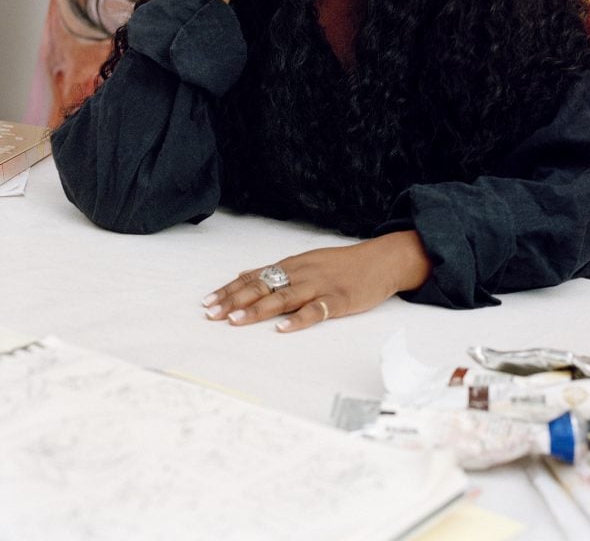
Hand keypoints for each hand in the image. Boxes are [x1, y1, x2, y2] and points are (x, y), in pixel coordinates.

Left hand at [202, 231, 431, 331]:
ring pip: (284, 297)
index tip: (208, 303)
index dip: (230, 290)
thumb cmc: (342, 264)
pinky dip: (299, 320)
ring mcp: (320, 286)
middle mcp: (301, 273)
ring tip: (236, 321)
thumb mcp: (305, 261)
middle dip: (235, 301)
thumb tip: (242, 274)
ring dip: (258, 309)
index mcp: (292, 265)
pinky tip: (283, 329)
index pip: (254, 277)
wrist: (381, 260)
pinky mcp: (338, 299)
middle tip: (212, 314)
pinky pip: (316, 310)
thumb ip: (275, 270)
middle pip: (263, 286)